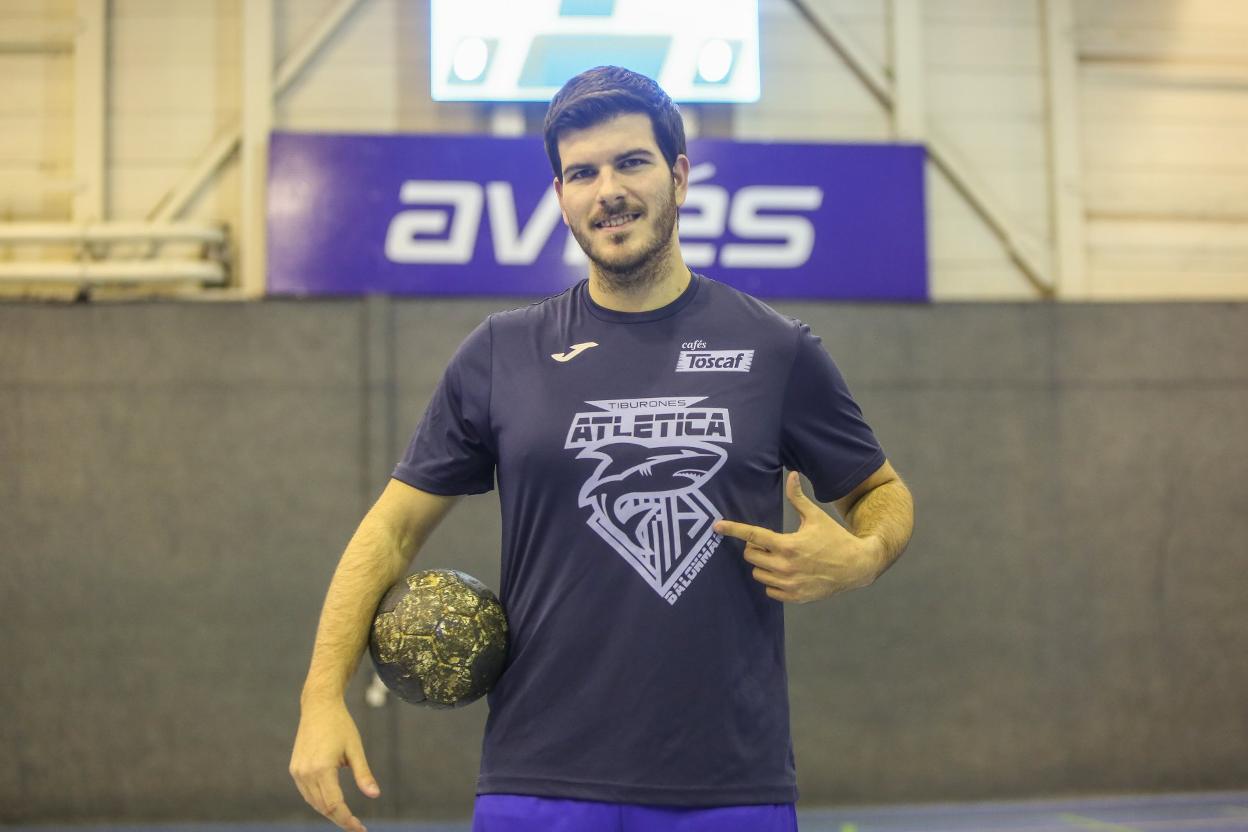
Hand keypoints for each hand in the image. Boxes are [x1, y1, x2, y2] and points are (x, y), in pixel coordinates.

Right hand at [289, 698, 379, 831]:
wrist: (318, 707)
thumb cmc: (341, 725)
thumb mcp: (356, 749)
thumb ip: (364, 774)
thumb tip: (375, 795)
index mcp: (322, 769)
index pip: (334, 805)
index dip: (347, 820)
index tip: (360, 829)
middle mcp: (306, 773)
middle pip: (323, 807)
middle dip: (340, 819)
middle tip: (357, 826)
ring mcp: (297, 772)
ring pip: (313, 802)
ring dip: (329, 812)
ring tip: (347, 817)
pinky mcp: (294, 769)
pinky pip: (307, 793)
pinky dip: (319, 801)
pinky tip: (332, 803)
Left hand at [714, 471, 882, 603]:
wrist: (856, 567)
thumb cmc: (835, 539)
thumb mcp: (816, 517)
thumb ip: (798, 498)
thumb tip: (792, 474)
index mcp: (787, 545)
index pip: (753, 535)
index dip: (733, 529)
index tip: (717, 526)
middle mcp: (785, 566)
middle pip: (750, 556)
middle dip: (756, 548)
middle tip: (771, 544)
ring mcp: (789, 584)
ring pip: (757, 574)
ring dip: (763, 565)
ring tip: (781, 559)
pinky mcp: (794, 597)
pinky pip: (769, 590)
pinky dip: (773, 582)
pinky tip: (787, 574)